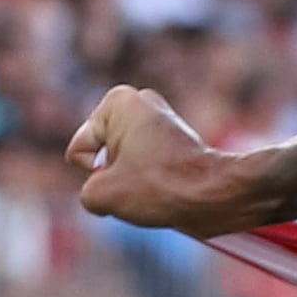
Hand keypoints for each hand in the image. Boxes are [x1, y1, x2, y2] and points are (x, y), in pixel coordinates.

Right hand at [63, 86, 234, 232]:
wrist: (216, 195)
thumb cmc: (160, 188)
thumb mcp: (101, 195)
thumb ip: (86, 191)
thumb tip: (106, 195)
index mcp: (117, 101)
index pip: (79, 152)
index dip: (97, 175)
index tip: (129, 174)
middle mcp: (139, 101)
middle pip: (101, 156)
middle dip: (114, 177)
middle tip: (143, 181)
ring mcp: (158, 120)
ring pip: (122, 166)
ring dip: (131, 184)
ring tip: (156, 186)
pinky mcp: (173, 141)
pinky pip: (143, 170)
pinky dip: (149, 184)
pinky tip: (168, 188)